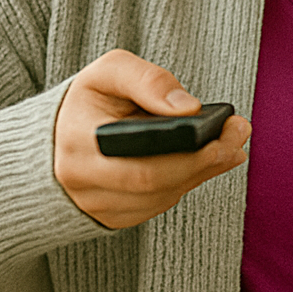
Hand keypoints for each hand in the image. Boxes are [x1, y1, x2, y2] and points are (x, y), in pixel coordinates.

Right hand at [53, 49, 250, 227]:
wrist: (55, 138)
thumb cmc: (88, 101)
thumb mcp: (109, 73)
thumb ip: (147, 80)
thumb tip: (189, 108)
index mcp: (78, 141)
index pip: (137, 159)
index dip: (183, 152)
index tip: (218, 130)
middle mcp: (82, 181)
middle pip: (154, 182)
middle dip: (203, 162)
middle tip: (237, 139)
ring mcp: (96, 205)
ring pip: (160, 198)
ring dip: (200, 173)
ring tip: (231, 147)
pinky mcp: (111, 217)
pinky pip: (156, 206)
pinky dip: (184, 183)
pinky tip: (208, 162)